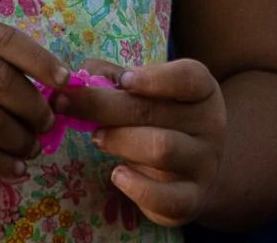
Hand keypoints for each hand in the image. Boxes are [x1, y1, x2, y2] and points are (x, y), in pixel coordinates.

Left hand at [57, 58, 226, 226]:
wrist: (195, 167)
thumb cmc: (161, 118)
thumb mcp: (147, 91)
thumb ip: (113, 78)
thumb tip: (76, 77)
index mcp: (202, 90)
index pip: (187, 77)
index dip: (154, 77)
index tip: (122, 79)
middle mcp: (210, 125)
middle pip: (154, 111)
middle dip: (102, 105)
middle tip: (66, 104)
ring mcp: (204, 164)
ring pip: (161, 149)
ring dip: (119, 141)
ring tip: (97, 138)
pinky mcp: (192, 199)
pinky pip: (165, 198)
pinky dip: (136, 188)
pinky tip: (117, 175)